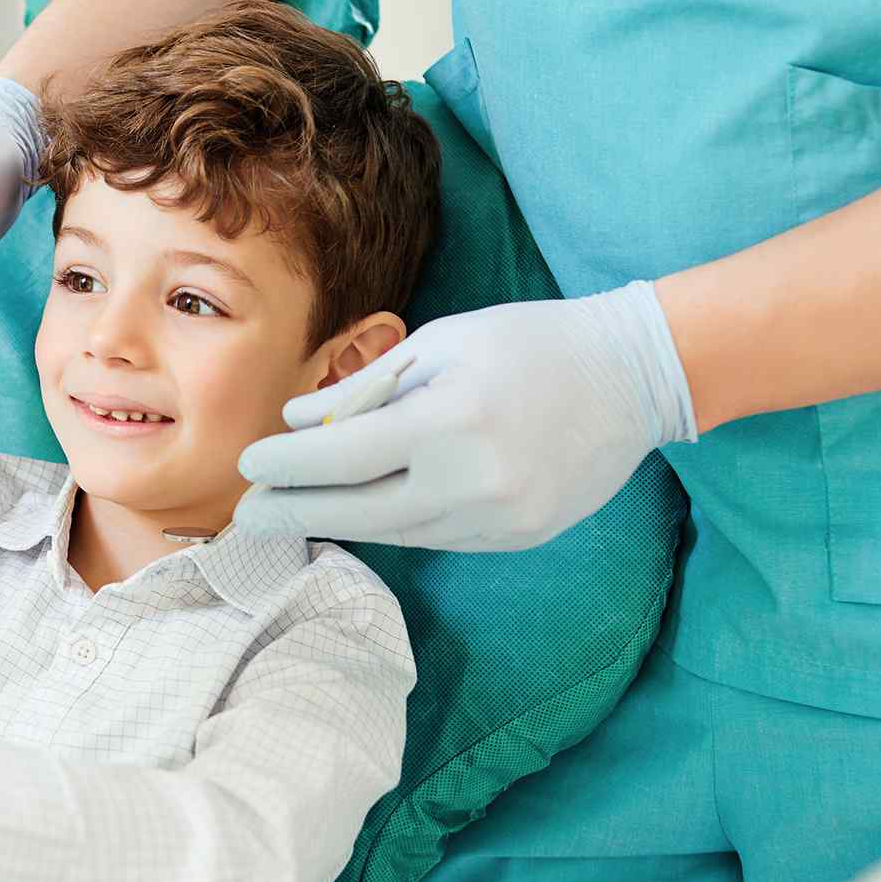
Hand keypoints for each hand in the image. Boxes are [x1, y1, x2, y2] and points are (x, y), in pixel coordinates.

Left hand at [234, 281, 696, 550]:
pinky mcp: (516, 538)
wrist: (634, 377)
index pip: (341, 459)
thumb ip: (366, 388)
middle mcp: (473, 483)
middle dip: (294, 512)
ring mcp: (498, 520)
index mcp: (449, 423)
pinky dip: (393, 522)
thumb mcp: (442, 343)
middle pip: (358, 512)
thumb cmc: (530, 343)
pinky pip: (435, 536)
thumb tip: (297, 423)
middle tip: (246, 512)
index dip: (286, 467)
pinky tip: (362, 508)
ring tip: (294, 509)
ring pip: (395, 532)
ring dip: (340, 520)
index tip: (248, 465)